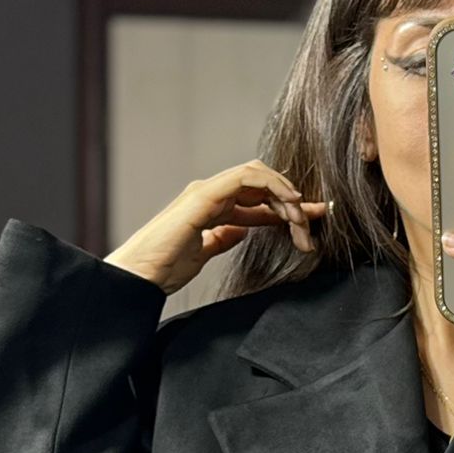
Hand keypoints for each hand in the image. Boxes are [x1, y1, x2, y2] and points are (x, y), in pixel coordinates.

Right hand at [105, 158, 327, 294]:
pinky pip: (246, 178)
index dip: (287, 209)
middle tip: (314, 225)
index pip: (258, 200)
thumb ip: (223, 237)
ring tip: (302, 219)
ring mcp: (207, 191)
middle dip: (294, 202)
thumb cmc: (163, 268)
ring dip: (286, 195)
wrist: (139, 276)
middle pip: (263, 184)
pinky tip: (288, 205)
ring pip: (259, 176)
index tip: (313, 223)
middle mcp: (211, 193)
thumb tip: (242, 231)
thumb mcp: (204, 253)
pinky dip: (272, 185)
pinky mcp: (205, 196)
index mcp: (212, 207)